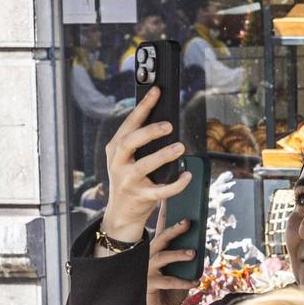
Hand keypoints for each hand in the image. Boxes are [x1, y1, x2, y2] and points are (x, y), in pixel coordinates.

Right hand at [103, 87, 190, 244]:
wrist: (121, 212)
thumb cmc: (129, 179)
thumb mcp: (127, 158)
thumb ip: (139, 142)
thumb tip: (164, 121)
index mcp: (115, 149)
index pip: (129, 124)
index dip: (143, 107)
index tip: (156, 92)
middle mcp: (118, 163)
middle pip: (129, 142)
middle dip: (148, 132)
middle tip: (169, 126)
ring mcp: (128, 180)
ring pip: (144, 166)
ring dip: (162, 155)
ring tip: (179, 147)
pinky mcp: (141, 196)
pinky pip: (161, 190)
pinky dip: (176, 184)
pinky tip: (187, 176)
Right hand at [142, 212, 197, 304]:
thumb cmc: (170, 291)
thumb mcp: (181, 272)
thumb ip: (187, 259)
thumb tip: (199, 245)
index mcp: (157, 251)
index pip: (162, 229)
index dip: (165, 213)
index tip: (169, 198)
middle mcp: (149, 257)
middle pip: (161, 239)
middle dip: (174, 229)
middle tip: (188, 222)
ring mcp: (147, 270)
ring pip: (162, 257)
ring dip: (179, 254)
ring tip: (193, 253)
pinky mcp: (149, 285)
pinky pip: (167, 281)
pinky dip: (183, 282)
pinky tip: (196, 282)